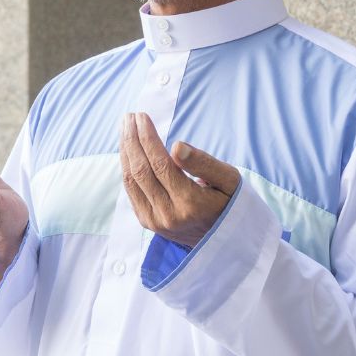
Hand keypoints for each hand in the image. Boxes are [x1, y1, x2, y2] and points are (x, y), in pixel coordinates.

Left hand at [120, 112, 240, 247]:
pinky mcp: (148, 223)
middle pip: (141, 170)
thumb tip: (176, 145)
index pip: (160, 164)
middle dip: (132, 140)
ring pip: (131, 180)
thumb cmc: (230, 202)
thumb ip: (203, 163)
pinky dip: (127, 167)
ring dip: (125, 151)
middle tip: (129, 116)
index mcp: (190, 204)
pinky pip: (131, 191)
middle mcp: (169, 215)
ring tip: (125, 127)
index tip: (141, 116)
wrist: (226, 239)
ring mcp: (155, 222)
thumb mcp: (228, 180)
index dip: (147, 138)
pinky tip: (128, 149)